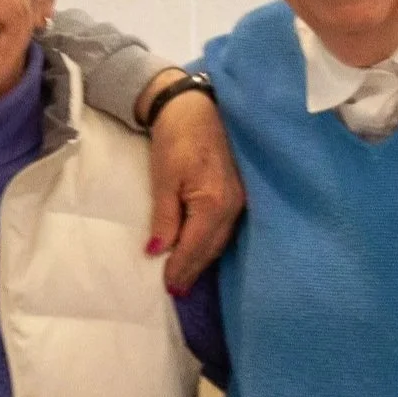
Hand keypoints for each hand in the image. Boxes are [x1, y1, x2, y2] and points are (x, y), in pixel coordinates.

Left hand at [141, 77, 243, 293]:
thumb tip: (156, 252)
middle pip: (211, 248)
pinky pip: (226, 228)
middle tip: (176, 290)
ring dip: (203, 260)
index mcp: (214, 204)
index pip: (195, 247)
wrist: (197, 106)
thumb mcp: (164, 178)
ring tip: (186, 277)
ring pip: (221, 240)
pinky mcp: (240, 193)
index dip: (180, 269)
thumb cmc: (177, 138)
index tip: (167, 288)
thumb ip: (164, 218)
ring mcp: (241, 200)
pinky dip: (212, 243)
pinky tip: (203, 250)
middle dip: (193, 270)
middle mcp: (234, 206)